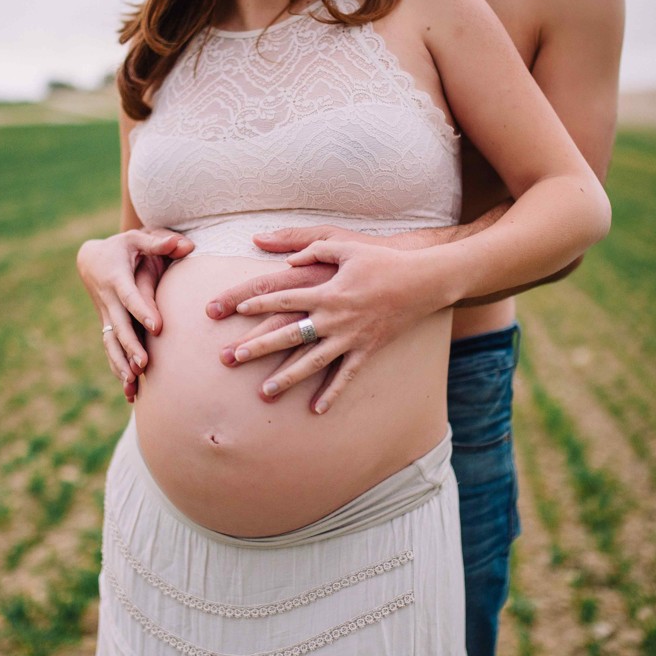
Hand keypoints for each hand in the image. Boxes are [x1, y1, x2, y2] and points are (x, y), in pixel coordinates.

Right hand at [76, 229, 192, 400]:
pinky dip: (118, 369)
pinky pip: (111, 350)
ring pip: (111, 343)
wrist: (91, 259)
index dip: (142, 311)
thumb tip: (186, 244)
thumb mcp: (137, 238)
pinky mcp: (108, 327)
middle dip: (131, 346)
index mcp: (117, 277)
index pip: (130, 296)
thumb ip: (160, 240)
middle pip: (119, 326)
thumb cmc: (122, 247)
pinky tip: (129, 391)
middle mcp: (109, 300)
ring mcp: (106, 316)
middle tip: (144, 364)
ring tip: (133, 383)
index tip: (157, 327)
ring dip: (121, 363)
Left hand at [222, 237, 447, 413]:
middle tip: (233, 358)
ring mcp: (350, 337)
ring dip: (288, 378)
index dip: (259, 303)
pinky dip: (332, 393)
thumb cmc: (382, 261)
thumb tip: (288, 260)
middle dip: (260, 346)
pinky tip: (316, 410)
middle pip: (290, 334)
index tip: (236, 310)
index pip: (284, 298)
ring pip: (313, 362)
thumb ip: (313, 249)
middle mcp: (335, 317)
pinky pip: (346, 375)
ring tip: (265, 392)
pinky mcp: (367, 350)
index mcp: (327, 290)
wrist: (422, 282)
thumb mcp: (346, 246)